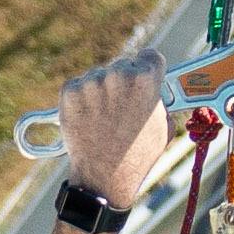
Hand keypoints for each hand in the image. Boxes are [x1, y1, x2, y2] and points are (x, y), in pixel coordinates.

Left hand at [59, 53, 170, 207]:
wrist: (103, 177)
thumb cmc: (137, 156)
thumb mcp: (163, 127)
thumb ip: (159, 101)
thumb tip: (154, 91)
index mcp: (145, 79)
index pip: (149, 56)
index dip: (148, 68)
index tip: (143, 77)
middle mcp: (117, 75)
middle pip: (123, 66)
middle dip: (123, 82)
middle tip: (121, 106)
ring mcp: (91, 82)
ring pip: (99, 76)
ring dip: (101, 90)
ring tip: (104, 118)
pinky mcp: (69, 92)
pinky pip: (78, 86)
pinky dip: (82, 99)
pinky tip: (89, 118)